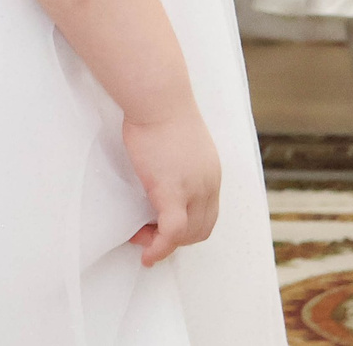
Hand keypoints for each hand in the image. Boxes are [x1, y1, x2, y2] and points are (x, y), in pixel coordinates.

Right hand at [121, 107, 221, 265]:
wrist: (158, 98)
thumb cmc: (161, 111)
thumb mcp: (181, 143)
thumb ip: (179, 164)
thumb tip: (163, 173)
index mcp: (211, 172)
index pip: (208, 214)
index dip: (187, 227)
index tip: (162, 224)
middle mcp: (208, 184)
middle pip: (201, 229)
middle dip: (175, 239)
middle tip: (149, 233)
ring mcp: (193, 189)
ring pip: (187, 235)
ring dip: (164, 243)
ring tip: (141, 237)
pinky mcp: (172, 191)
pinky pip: (171, 232)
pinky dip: (160, 248)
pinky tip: (147, 254)